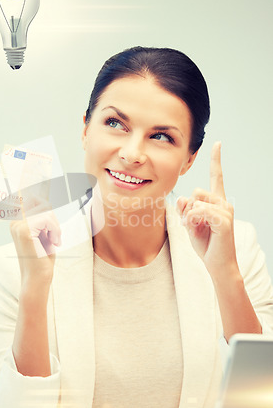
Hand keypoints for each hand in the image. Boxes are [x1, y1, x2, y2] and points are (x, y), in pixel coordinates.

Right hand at [10, 203, 61, 289]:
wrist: (38, 278)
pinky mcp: (25, 230)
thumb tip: (43, 199)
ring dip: (55, 226)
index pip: (28, 197)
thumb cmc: (42, 258)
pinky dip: (55, 231)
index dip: (38, 195)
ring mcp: (19, 225)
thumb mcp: (43, 233)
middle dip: (53, 218)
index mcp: (17, 221)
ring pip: (46, 211)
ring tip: (53, 240)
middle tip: (54, 235)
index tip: (42, 192)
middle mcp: (15, 221)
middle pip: (41, 202)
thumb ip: (42, 217)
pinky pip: (47, 219)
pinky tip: (54, 242)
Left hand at [176, 142, 237, 279]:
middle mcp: (224, 202)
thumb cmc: (205, 243)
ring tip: (197, 228)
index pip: (216, 176)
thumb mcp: (189, 223)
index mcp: (216, 201)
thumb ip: (185, 209)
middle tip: (193, 223)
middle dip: (188, 208)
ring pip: (196, 201)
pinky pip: (199, 211)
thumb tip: (182, 197)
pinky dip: (192, 221)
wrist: (216, 264)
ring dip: (189, 217)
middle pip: (196, 191)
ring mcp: (225, 211)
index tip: (217, 143)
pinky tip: (198, 229)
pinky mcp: (224, 220)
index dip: (216, 160)